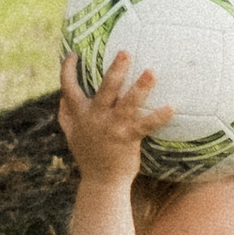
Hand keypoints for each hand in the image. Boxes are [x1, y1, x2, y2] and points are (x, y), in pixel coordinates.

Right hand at [57, 45, 171, 186]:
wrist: (101, 182)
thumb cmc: (88, 155)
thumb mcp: (71, 134)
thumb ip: (66, 115)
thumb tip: (62, 96)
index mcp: (80, 114)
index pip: (68, 88)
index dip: (68, 69)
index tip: (74, 54)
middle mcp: (96, 118)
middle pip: (105, 90)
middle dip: (115, 70)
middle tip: (125, 52)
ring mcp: (113, 128)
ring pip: (128, 104)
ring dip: (140, 88)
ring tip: (151, 72)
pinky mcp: (129, 138)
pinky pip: (146, 125)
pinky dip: (159, 117)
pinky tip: (172, 107)